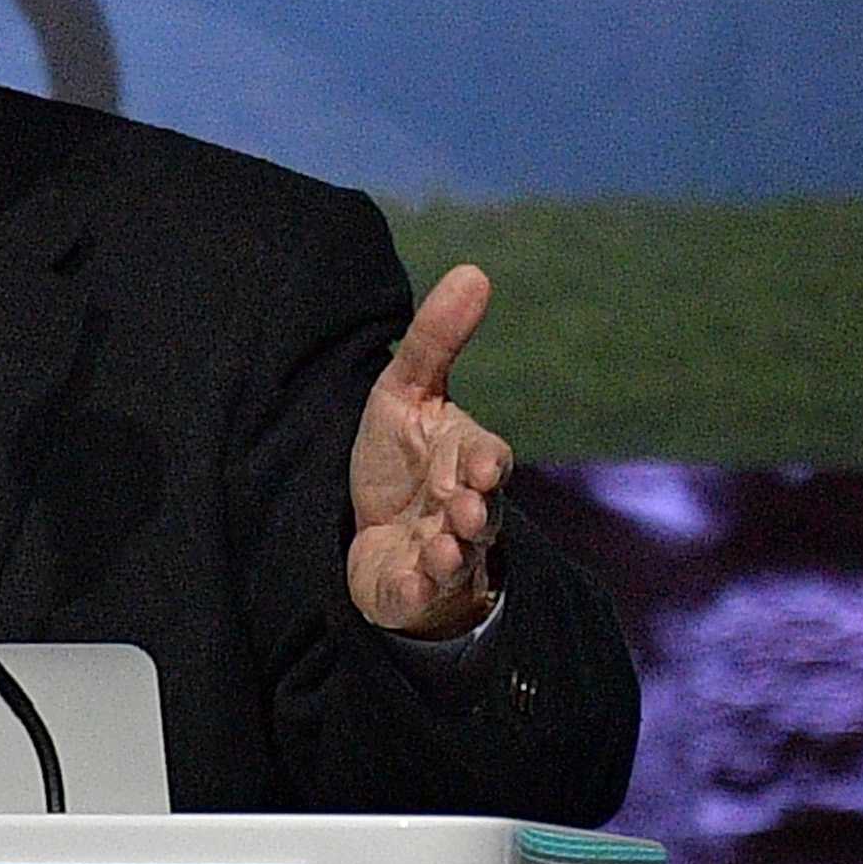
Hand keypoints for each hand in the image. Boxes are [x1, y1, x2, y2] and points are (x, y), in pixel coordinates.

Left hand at [346, 264, 513, 638]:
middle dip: (474, 511)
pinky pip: (419, 592)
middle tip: (463, 507)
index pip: (488, 459)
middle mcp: (464, 511)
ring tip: (443, 544)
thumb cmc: (398, 460)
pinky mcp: (412, 588)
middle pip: (481, 513)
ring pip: (457, 556)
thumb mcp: (405, 393)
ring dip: (451, 551)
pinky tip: (410, 575)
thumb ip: (435, 340)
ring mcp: (442, 554)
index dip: (486, 462)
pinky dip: (416, 586)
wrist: (373, 534)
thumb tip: (475, 271)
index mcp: (466, 463)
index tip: (482, 464)